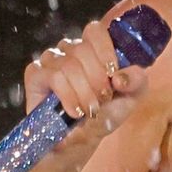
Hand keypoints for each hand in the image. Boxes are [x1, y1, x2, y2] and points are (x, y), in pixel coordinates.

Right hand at [23, 17, 147, 139]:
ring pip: (69, 65)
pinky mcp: (35, 73)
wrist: (79, 141)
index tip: (113, 74)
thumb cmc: (104, 115)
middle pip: (83, 50)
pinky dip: (68, 96)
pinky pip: (53, 76)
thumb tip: (122, 76)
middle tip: (103, 99)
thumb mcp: (129, 99)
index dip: (105, 50)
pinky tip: (74, 111)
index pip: (95, 31)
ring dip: (83, 92)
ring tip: (90, 110)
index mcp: (93, 48)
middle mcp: (70, 49)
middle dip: (97, 79)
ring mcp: (51, 60)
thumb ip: (136, 82)